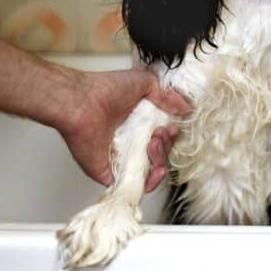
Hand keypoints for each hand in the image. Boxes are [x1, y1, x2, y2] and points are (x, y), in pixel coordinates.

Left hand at [60, 69, 191, 191]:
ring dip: (160, 160)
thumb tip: (187, 108)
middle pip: (159, 155)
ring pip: (151, 172)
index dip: (170, 136)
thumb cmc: (106, 89)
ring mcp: (121, 159)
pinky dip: (149, 184)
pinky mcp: (110, 173)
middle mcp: (130, 142)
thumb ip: (169, 96)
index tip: (171, 127)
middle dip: (166, 146)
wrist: (83, 102)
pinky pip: (134, 187)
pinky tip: (155, 170)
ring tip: (152, 144)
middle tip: (159, 134)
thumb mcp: (146, 83)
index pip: (161, 138)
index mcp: (138, 124)